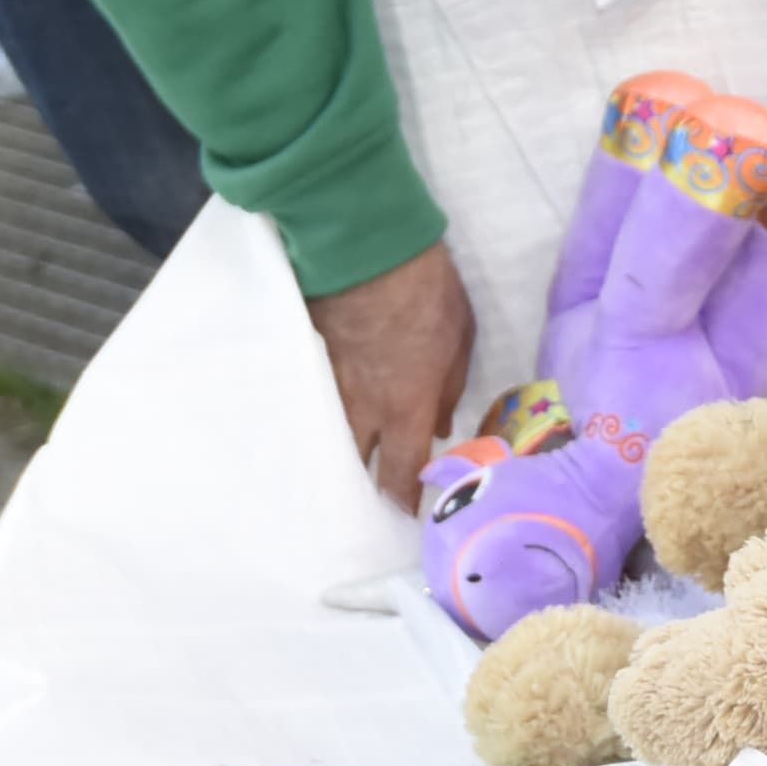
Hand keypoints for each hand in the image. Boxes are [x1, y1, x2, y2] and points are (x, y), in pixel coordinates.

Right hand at [311, 241, 478, 513]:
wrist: (364, 248)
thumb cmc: (425, 293)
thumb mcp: (459, 340)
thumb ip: (449, 388)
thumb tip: (442, 425)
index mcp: (406, 408)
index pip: (399, 475)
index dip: (401, 502)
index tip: (404, 517)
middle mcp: (363, 409)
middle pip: (355, 467)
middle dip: (361, 489)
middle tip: (367, 505)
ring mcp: (329, 386)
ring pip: (331, 436)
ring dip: (339, 454)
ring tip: (342, 471)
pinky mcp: (308, 362)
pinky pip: (315, 402)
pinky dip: (321, 417)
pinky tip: (321, 421)